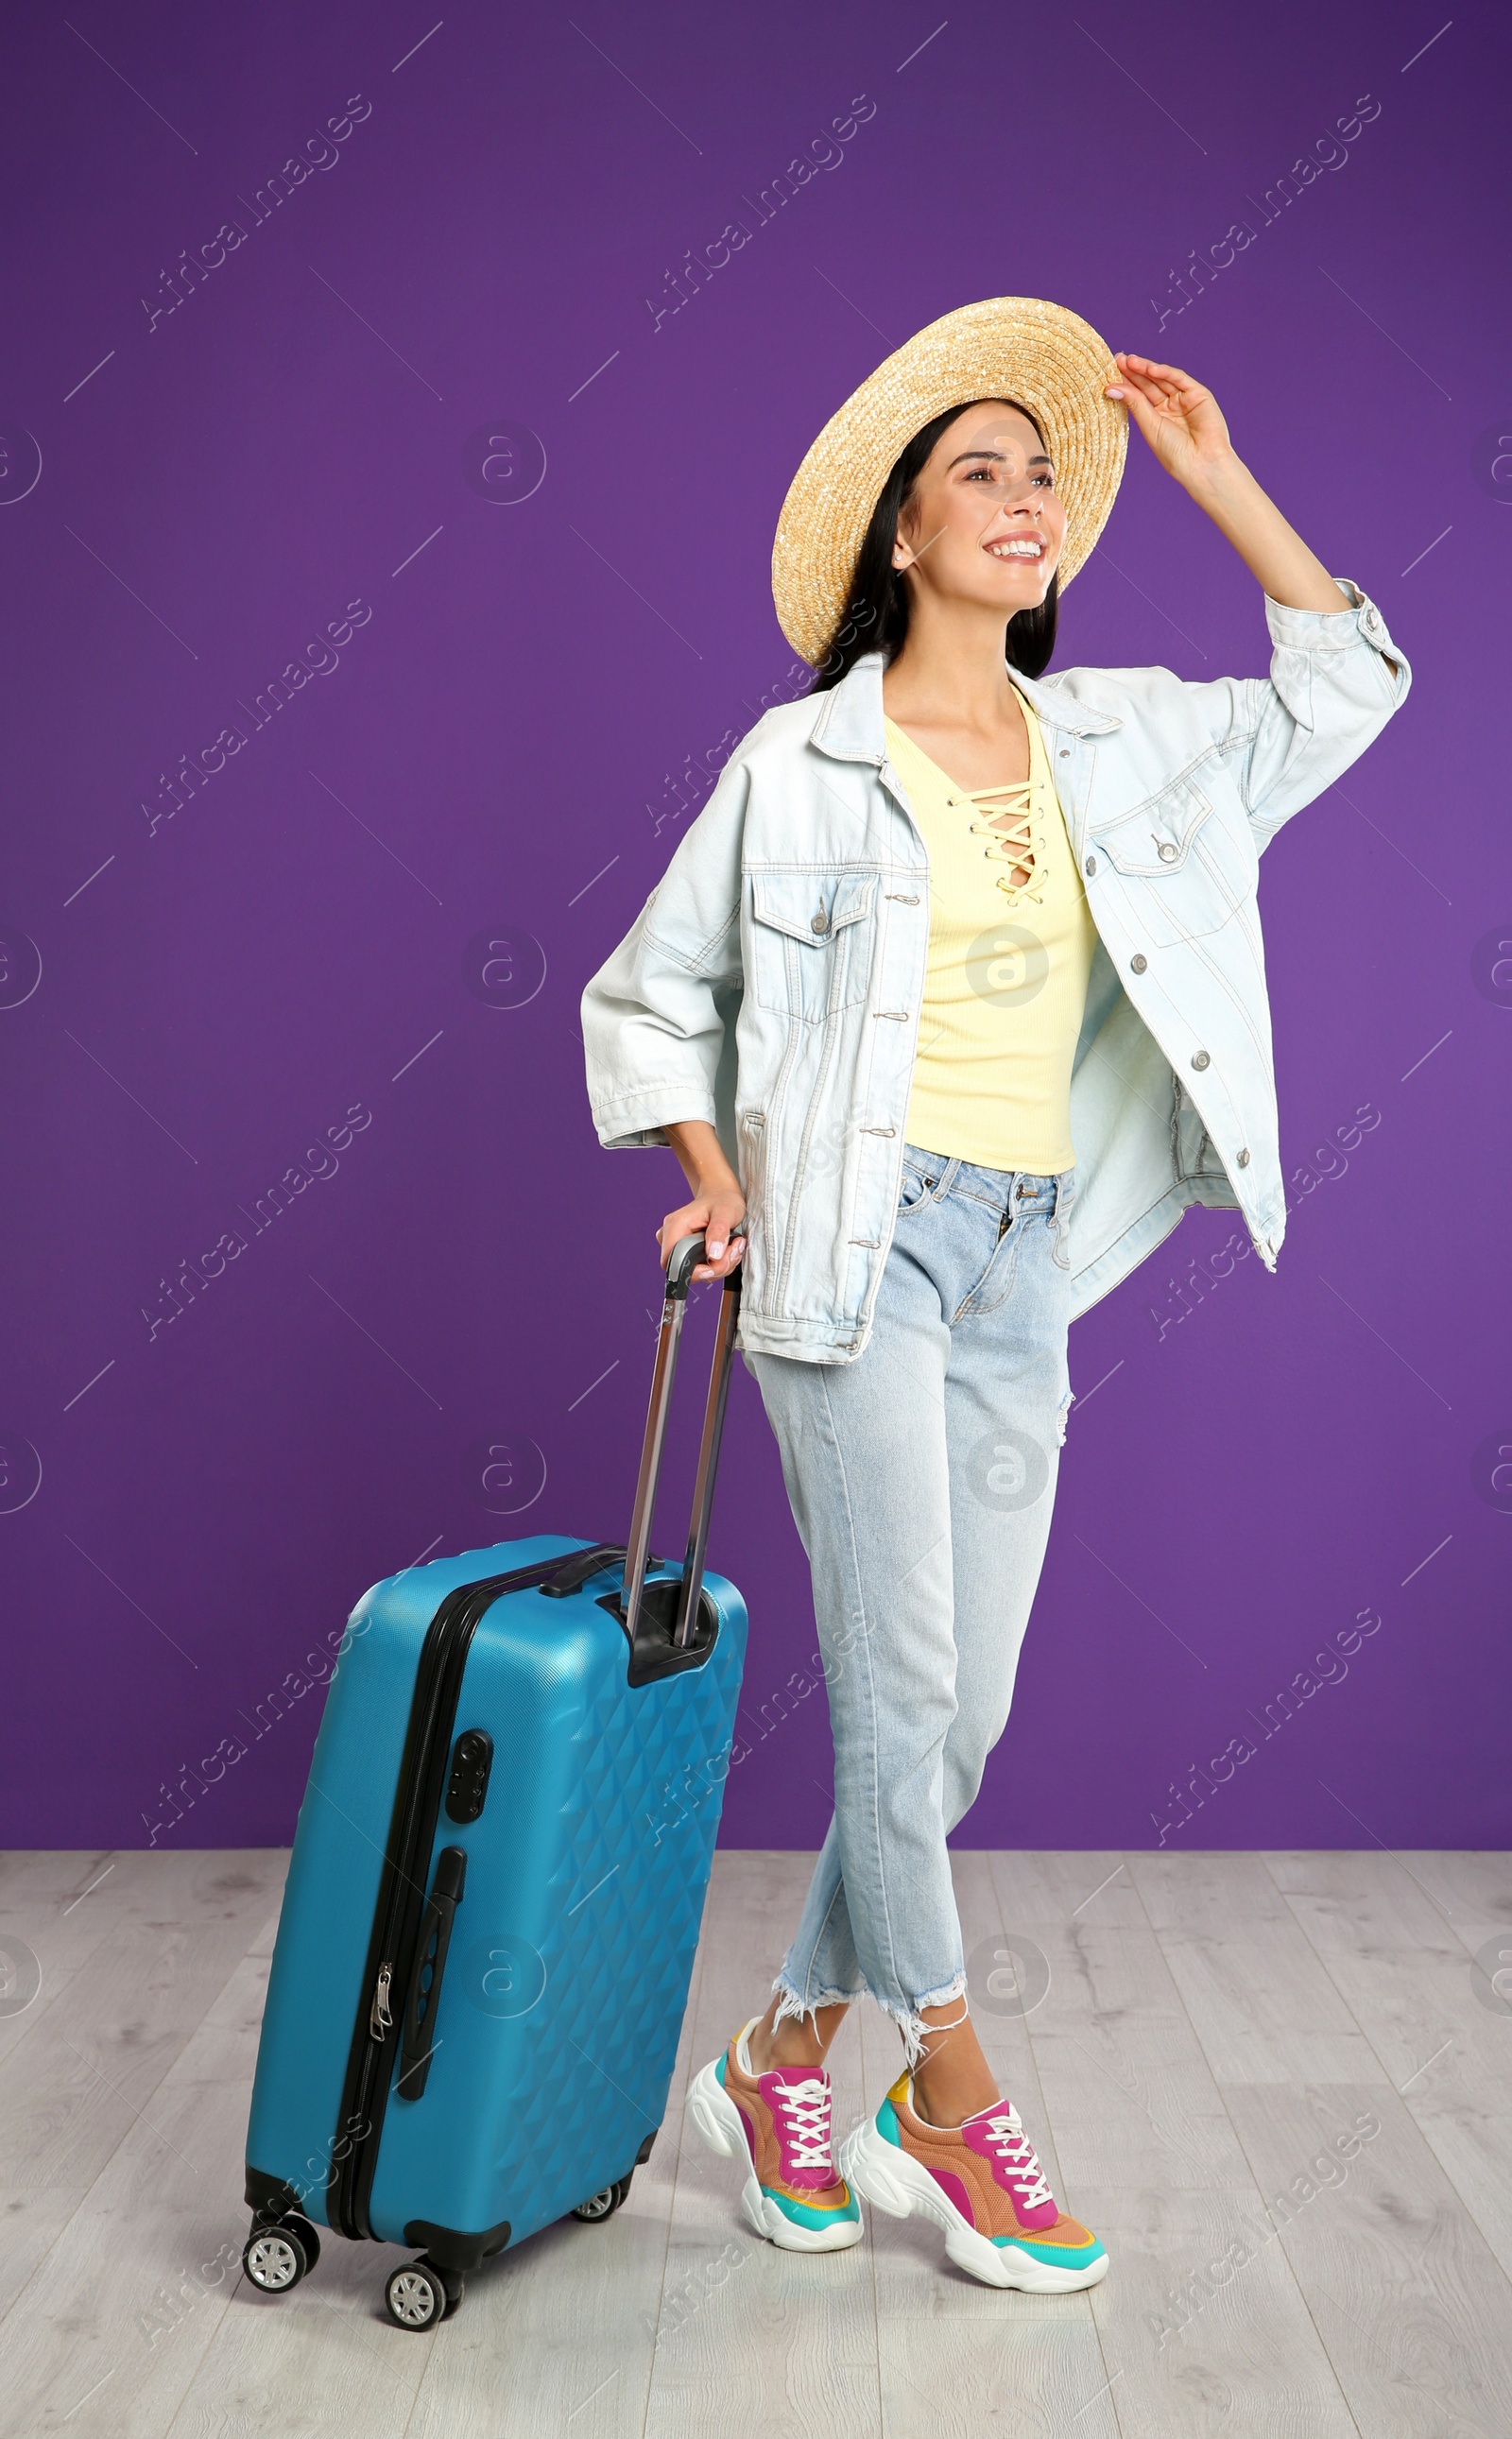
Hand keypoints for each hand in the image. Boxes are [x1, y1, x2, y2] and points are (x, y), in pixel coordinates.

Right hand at [657, 1180, 746, 1282]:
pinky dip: (718, 1264)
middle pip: (687, 1271)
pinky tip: (727, 1249)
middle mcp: (672, 1237)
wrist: (721, 1194)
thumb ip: (718, 1232)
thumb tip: (713, 1254)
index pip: (672, 1263)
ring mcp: (679, 1245)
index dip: (695, 1271)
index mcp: (675, 1227)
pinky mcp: (688, 1251)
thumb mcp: (725, 1211)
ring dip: (720, 1265)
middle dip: (715, 1267)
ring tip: (733, 1246)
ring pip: (697, 1271)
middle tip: (733, 1250)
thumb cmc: (722, 1199)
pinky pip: (702, 1268)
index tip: (717, 1261)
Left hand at [1104, 354, 1237, 492]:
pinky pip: (1179, 379)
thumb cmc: (1174, 452)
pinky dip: (1165, 372)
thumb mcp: (1150, 426)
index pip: (1138, 395)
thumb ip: (1134, 403)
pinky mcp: (1199, 394)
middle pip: (1148, 384)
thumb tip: (1110, 387)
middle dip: (1134, 371)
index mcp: (1156, 417)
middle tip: (1118, 359)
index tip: (1109, 370)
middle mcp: (1170, 406)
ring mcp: (1184, 399)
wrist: (1201, 463)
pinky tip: (1150, 368)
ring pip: (1162, 379)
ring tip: (1129, 361)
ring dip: (1146, 368)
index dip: (1125, 382)